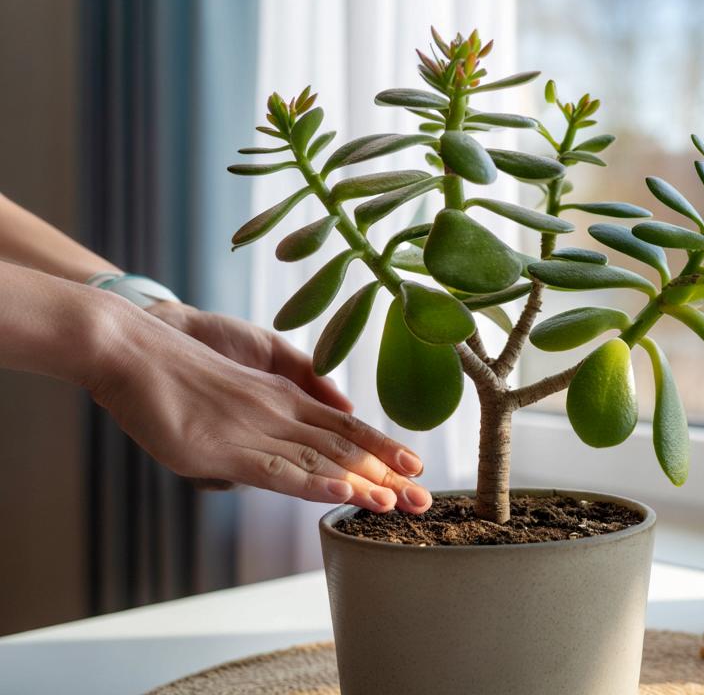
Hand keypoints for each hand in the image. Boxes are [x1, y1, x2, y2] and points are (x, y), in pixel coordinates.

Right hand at [89, 300, 431, 513]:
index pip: (347, 429)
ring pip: (322, 461)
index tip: (417, 468)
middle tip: (426, 500)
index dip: (383, 449)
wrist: (133, 346)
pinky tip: (343, 492)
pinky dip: (314, 483)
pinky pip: (279, 469)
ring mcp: (257, 429)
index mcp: (286, 398)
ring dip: (363, 482)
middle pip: (346, 448)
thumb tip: (300, 422)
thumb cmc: (182, 367)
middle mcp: (282, 412)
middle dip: (388, 475)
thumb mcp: (238, 389)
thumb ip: (274, 404)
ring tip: (400, 501)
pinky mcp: (226, 448)